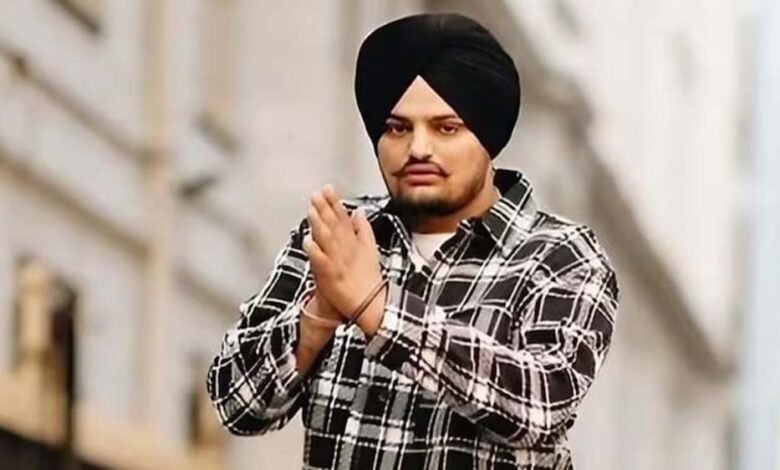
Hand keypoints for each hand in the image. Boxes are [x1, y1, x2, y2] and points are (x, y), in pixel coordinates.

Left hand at [301, 185, 382, 318]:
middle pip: (334, 224)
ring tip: (311, 210)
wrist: (369, 302)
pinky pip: (320, 260)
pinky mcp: (329, 274)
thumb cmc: (368, 277)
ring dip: (319, 223)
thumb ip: (363, 229)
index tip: (328, 189)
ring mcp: (337, 260)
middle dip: (325, 208)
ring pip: (327, 239)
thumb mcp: (370, 248)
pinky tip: (307, 240)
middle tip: (316, 194)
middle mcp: (346, 248)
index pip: (343, 217)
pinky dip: (314, 250)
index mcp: (354, 241)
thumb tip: (358, 212)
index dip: (335, 202)